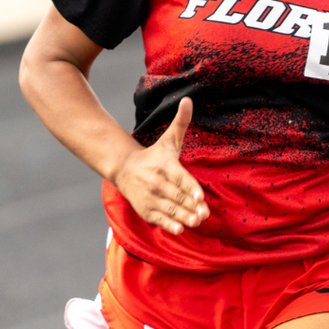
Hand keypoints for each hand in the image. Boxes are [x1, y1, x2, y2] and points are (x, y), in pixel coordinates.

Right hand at [114, 97, 209, 235]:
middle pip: (176, 196)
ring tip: (197, 222)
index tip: (200, 196)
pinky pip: (159, 219)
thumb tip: (187, 99)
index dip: (189, 187)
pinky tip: (180, 229)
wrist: (124, 169)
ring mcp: (150, 197)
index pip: (180, 177)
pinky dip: (168, 225)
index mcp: (164, 165)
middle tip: (204, 214)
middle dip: (190, 206)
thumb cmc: (154, 155)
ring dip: (183, 217)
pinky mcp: (146, 209)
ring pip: (169, 209)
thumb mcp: (168, 139)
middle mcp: (156, 182)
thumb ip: (181, 121)